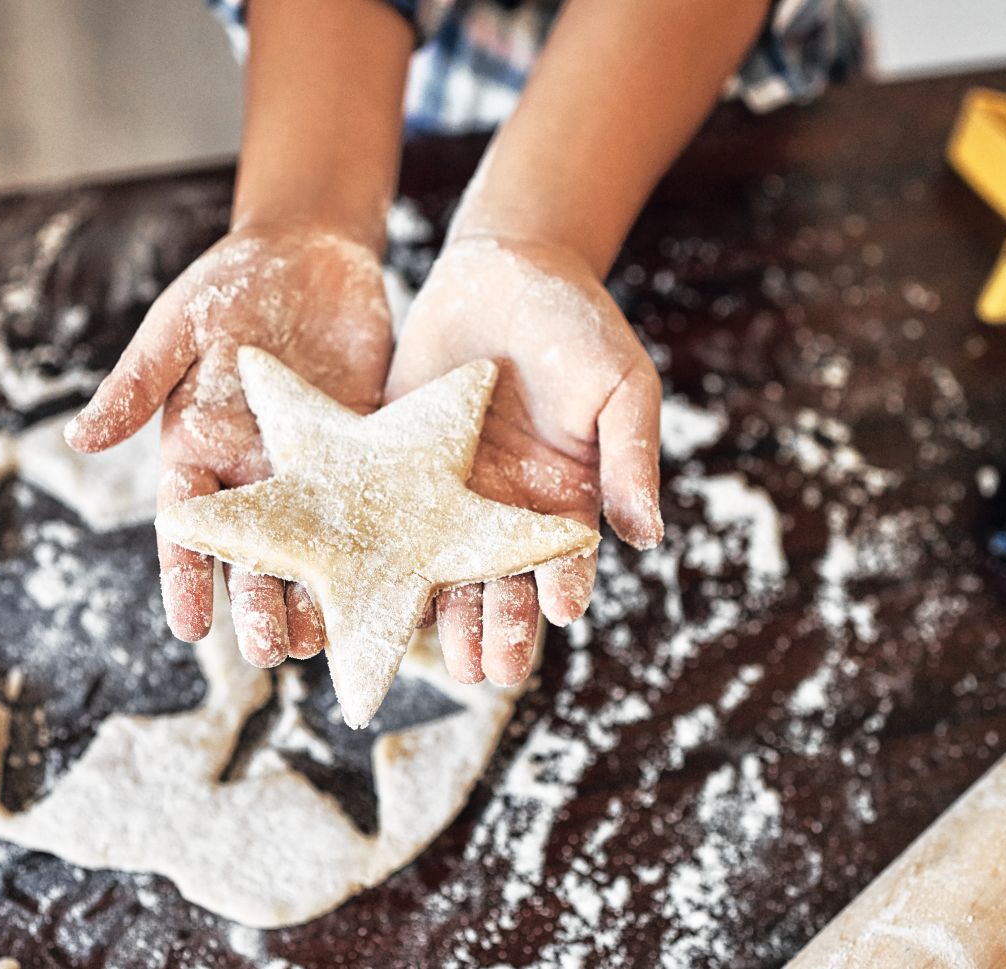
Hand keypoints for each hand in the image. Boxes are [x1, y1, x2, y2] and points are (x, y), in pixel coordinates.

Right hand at [66, 226, 391, 665]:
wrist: (308, 250)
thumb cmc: (227, 284)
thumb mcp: (176, 328)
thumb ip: (138, 384)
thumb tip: (78, 438)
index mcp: (199, 449)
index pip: (187, 526)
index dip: (186, 576)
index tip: (188, 628)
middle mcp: (253, 471)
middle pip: (255, 550)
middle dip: (258, 603)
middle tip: (269, 652)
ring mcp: (311, 465)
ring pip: (313, 544)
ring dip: (317, 592)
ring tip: (327, 642)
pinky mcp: (364, 448)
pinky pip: (371, 507)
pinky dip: (378, 548)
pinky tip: (391, 588)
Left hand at [387, 234, 662, 685]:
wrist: (506, 267)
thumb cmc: (578, 325)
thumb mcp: (622, 385)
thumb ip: (631, 458)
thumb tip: (647, 538)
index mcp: (561, 502)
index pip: (561, 562)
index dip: (558, 590)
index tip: (555, 615)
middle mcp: (502, 511)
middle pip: (496, 583)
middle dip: (494, 626)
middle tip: (485, 669)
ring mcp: (445, 493)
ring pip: (437, 568)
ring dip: (437, 614)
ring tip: (429, 654)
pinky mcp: (394, 467)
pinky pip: (380, 520)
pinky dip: (371, 559)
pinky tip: (357, 592)